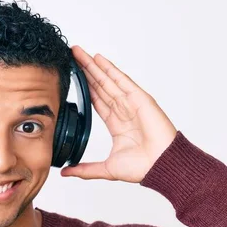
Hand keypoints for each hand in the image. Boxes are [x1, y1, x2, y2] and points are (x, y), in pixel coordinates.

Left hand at [61, 45, 177, 182]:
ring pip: (108, 80)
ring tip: (79, 53)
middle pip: (100, 86)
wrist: (161, 166)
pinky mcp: (140, 99)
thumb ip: (85, 169)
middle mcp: (124, 111)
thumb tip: (66, 173)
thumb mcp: (106, 168)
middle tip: (72, 57)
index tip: (71, 78)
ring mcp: (132, 103)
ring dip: (94, 66)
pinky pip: (122, 81)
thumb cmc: (143, 167)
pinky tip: (99, 59)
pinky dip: (110, 69)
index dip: (85, 89)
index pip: (97, 101)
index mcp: (117, 125)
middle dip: (86, 72)